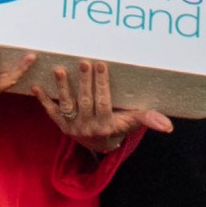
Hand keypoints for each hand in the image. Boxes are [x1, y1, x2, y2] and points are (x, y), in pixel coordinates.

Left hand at [35, 59, 172, 154]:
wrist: (98, 145)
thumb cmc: (118, 126)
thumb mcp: (132, 122)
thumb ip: (148, 120)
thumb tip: (169, 127)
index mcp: (106, 125)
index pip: (104, 102)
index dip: (101, 84)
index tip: (100, 64)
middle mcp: (87, 127)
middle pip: (85, 101)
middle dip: (83, 82)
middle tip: (82, 62)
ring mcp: (72, 126)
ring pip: (67, 105)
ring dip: (62, 87)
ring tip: (59, 69)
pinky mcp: (60, 125)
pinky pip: (50, 112)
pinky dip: (43, 100)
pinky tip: (36, 86)